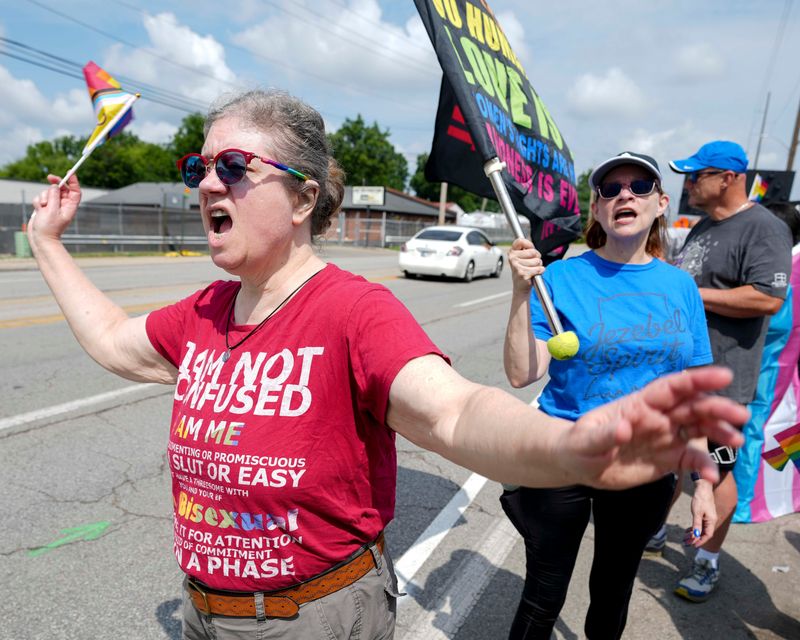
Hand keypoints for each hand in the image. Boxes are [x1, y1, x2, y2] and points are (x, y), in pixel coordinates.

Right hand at [29, 173, 81, 251]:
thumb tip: (55, 186)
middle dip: (54, 183)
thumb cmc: (49, 228)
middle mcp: (63, 205)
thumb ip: (54, 197)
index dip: (74, 181)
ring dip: (44, 196)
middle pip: (61, 188)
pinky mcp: (44, 207)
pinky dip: (38, 201)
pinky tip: (38, 209)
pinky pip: (40, 197)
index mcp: (70, 206)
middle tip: (49, 177)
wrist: (40, 238)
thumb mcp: (52, 211)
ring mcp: (53, 206)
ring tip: (43, 207)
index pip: (75, 191)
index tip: (70, 172)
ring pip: (48, 192)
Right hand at [508, 238, 543, 293]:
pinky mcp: (522, 274)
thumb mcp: (524, 257)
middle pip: (533, 251)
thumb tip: (531, 247)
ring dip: (538, 266)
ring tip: (532, 270)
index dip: (529, 245)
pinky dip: (540, 271)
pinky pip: (539, 269)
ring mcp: (516, 266)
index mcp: (512, 252)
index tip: (530, 250)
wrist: (520, 287)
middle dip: (537, 258)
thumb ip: (528, 249)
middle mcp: (512, 258)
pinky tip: (534, 274)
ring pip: (537, 261)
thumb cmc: (524, 270)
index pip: (520, 241)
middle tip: (532, 264)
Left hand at [558, 367, 747, 489]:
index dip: (696, 380)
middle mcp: (658, 417)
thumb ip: (604, 435)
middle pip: (693, 407)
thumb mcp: (585, 439)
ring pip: (699, 429)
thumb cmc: (579, 444)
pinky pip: (690, 459)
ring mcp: (665, 437)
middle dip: (718, 408)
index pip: (671, 388)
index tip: (723, 375)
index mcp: (639, 404)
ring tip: (737, 441)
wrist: (578, 464)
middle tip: (740, 415)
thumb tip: (623, 428)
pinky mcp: (667, 459)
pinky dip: (703, 465)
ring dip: (719, 432)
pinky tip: (710, 476)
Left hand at [685, 478, 716, 545]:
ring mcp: (708, 518)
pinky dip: (694, 528)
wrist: (703, 488)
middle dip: (696, 539)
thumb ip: (696, 525)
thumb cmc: (700, 499)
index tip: (693, 545)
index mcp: (711, 521)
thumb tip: (695, 535)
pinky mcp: (705, 515)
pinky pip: (700, 524)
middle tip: (687, 542)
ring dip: (694, 534)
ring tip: (686, 537)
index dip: (701, 541)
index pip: (707, 535)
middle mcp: (711, 521)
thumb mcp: (697, 513)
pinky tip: (688, 530)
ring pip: (701, 529)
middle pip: (704, 533)